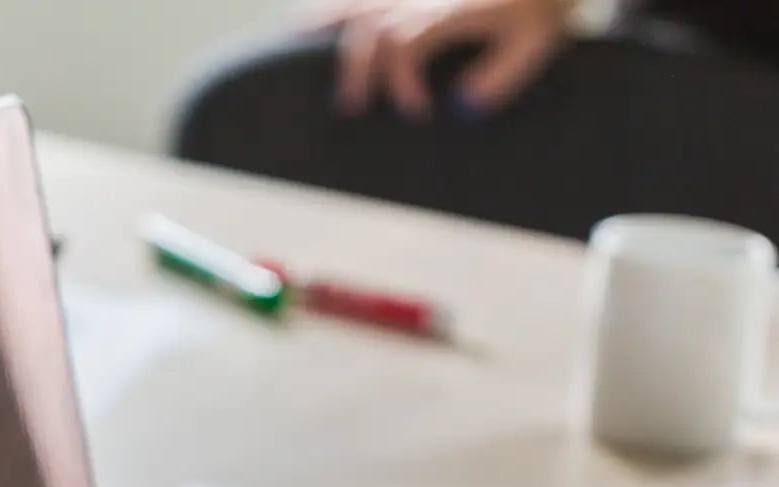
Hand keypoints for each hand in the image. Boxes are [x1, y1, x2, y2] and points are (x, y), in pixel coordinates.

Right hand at [310, 0, 569, 117]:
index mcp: (451, 7)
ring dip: (329, 32)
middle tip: (352, 108)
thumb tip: (460, 110)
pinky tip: (302, 27)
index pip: (405, 41)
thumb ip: (502, 77)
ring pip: (358, 4)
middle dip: (356, 68)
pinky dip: (331, 10)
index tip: (417, 113)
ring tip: (304, 55)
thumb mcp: (538, 44)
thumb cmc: (545, 5)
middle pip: (371, 24)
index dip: (402, 82)